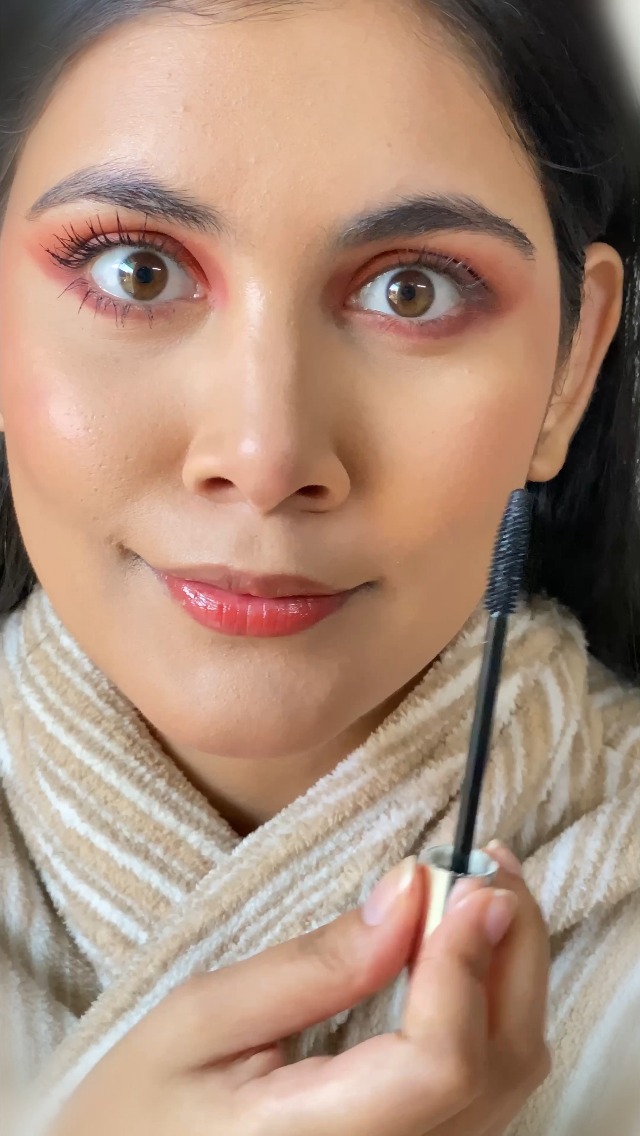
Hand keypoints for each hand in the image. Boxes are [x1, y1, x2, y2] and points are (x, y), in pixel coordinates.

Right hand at [55, 844, 549, 1135]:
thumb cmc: (145, 1105)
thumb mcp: (202, 1018)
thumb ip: (313, 964)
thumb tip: (410, 891)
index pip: (439, 1065)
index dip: (464, 963)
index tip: (463, 877)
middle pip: (501, 1067)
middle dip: (510, 948)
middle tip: (485, 860)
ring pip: (510, 1079)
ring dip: (512, 972)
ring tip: (478, 890)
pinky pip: (489, 1087)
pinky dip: (495, 1007)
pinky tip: (467, 952)